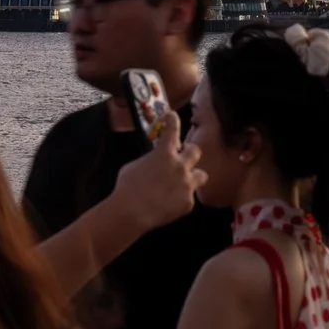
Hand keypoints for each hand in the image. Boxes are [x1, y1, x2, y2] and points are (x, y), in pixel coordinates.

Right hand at [111, 111, 204, 229]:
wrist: (132, 212)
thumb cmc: (127, 187)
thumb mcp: (135, 165)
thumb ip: (150, 160)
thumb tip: (154, 162)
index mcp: (164, 153)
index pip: (172, 128)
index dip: (173, 120)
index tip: (172, 116)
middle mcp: (180, 166)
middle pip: (196, 151)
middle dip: (190, 152)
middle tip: (183, 157)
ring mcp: (186, 184)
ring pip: (201, 175)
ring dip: (193, 176)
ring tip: (183, 183)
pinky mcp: (188, 202)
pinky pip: (189, 197)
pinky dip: (181, 198)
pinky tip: (169, 204)